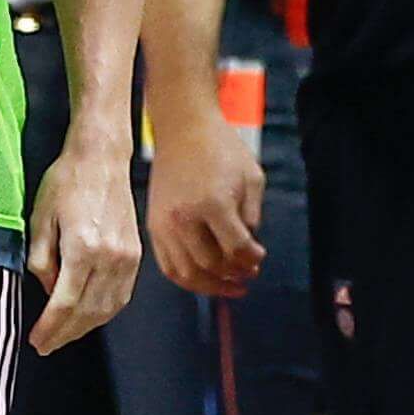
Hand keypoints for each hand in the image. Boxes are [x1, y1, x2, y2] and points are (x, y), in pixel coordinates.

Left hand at [24, 133, 141, 353]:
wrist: (102, 159)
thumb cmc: (65, 183)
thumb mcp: (39, 220)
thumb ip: (41, 261)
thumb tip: (48, 291)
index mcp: (83, 249)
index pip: (64, 303)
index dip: (49, 327)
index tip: (36, 341)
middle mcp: (110, 258)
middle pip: (87, 312)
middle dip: (65, 334)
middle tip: (45, 346)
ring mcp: (127, 258)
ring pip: (107, 308)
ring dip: (84, 328)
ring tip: (63, 336)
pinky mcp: (135, 255)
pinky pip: (121, 295)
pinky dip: (104, 313)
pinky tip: (89, 318)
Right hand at [145, 120, 264, 299]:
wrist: (183, 129)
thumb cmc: (222, 149)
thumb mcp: (252, 178)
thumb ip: (252, 216)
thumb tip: (248, 249)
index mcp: (212, 204)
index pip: (235, 249)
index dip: (252, 259)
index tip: (260, 258)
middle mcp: (184, 218)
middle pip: (210, 265)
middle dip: (234, 274)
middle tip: (249, 273)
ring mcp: (164, 224)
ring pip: (186, 273)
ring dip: (210, 285)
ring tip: (229, 285)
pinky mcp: (153, 226)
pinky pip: (168, 265)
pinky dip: (187, 279)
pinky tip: (204, 278)